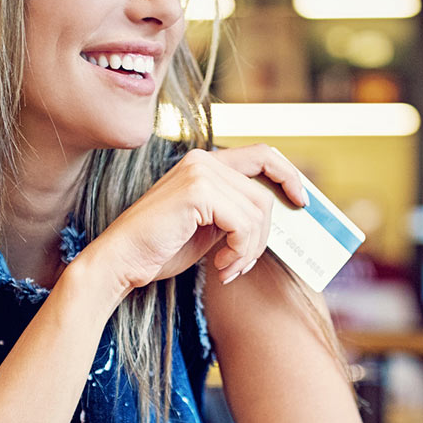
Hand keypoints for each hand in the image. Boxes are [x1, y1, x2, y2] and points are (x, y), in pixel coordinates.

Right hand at [80, 145, 308, 295]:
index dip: (288, 174)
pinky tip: (220, 266)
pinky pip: (243, 224)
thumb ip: (236, 212)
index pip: (262, 155)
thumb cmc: (161, 248)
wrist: (120, 262)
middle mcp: (203, 159)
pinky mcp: (197, 192)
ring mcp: (199, 172)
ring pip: (257, 211)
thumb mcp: (209, 225)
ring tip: (229, 267)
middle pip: (264, 192)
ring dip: (249, 248)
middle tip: (244, 262)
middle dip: (263, 234)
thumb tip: (276, 214)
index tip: (301, 201)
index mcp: (205, 163)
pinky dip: (240, 251)